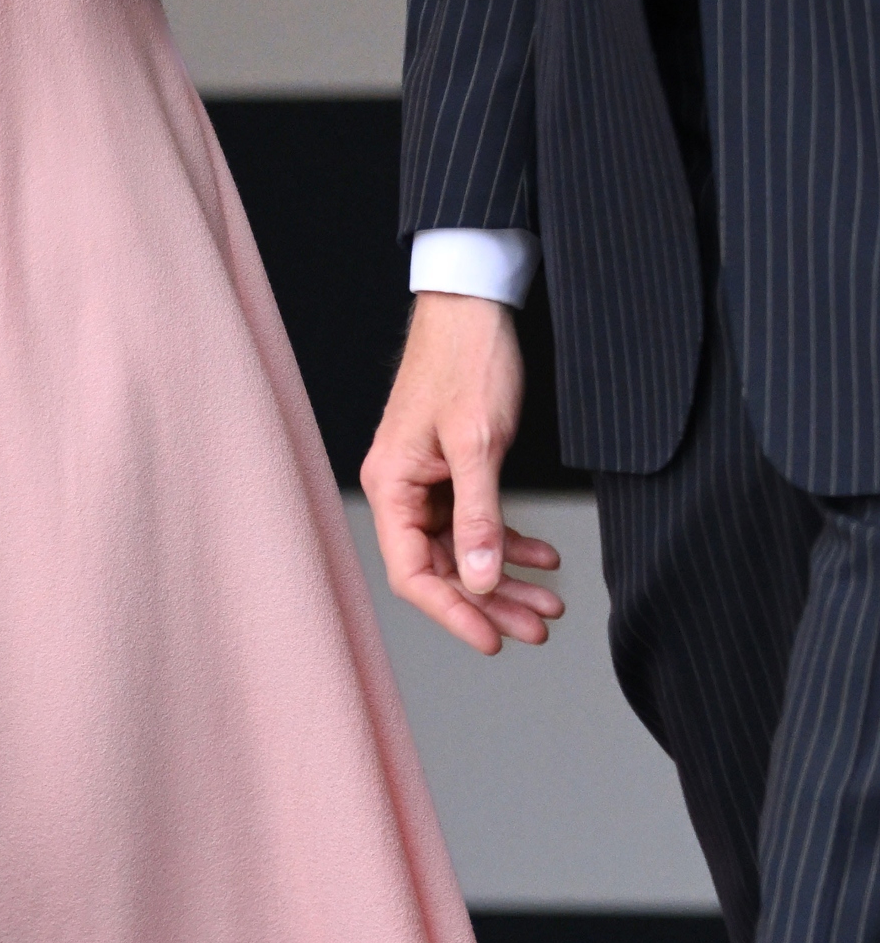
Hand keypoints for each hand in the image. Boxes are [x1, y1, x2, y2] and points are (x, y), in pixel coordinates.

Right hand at [361, 292, 564, 657]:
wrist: (475, 303)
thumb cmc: (466, 360)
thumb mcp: (479, 443)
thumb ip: (479, 516)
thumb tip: (481, 581)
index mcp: (391, 486)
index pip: (413, 573)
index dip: (453, 612)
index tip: (493, 639)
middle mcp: (403, 489)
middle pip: (442, 568)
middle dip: (490, 602)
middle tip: (536, 629)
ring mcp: (428, 480)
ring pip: (464, 550)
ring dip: (506, 578)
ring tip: (549, 604)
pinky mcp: (453, 468)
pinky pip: (477, 521)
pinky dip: (510, 542)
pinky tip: (544, 558)